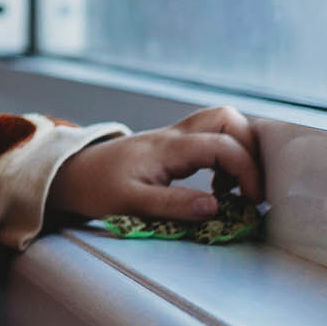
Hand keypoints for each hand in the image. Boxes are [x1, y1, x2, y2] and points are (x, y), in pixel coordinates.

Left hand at [47, 105, 262, 222]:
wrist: (73, 173)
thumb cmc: (97, 187)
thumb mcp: (131, 203)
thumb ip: (173, 205)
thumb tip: (216, 207)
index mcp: (168, 147)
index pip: (223, 145)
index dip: (247, 171)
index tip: (253, 201)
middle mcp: (175, 135)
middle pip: (227, 118)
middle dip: (250, 148)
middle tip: (250, 185)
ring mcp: (175, 137)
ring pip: (221, 123)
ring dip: (239, 150)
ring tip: (234, 188)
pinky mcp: (174, 145)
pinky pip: (211, 137)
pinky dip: (226, 156)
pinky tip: (218, 186)